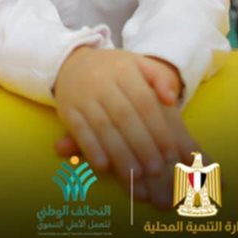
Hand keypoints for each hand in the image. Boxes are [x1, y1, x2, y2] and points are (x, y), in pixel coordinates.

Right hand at [54, 48, 187, 202]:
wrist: (72, 61)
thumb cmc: (115, 70)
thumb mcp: (140, 64)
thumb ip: (161, 78)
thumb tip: (171, 98)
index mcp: (124, 70)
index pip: (144, 102)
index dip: (157, 129)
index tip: (170, 154)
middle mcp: (101, 81)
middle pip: (124, 117)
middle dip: (142, 146)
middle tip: (156, 171)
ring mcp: (82, 95)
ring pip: (103, 127)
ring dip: (119, 154)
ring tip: (135, 176)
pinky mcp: (66, 109)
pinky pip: (79, 130)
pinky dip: (91, 149)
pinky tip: (103, 167)